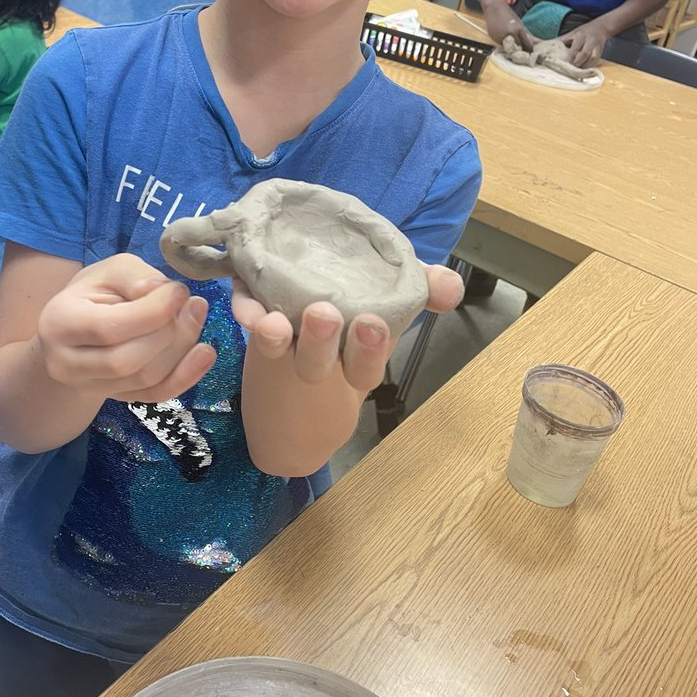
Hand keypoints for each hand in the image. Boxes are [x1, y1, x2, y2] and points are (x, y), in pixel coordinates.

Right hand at [37, 254, 214, 402]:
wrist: (74, 331)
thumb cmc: (92, 294)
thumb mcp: (107, 271)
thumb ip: (134, 276)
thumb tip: (163, 292)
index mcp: (59, 324)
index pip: (109, 328)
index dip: (152, 311)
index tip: (179, 291)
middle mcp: (68, 364)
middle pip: (127, 361)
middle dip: (169, 332)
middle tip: (193, 305)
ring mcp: (91, 388)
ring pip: (145, 380)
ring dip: (181, 348)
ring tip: (196, 316)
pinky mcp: (117, 399)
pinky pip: (155, 395)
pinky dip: (186, 376)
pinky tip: (205, 353)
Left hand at [232, 262, 465, 393]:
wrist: (291, 411)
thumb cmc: (351, 342)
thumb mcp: (390, 315)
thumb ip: (423, 291)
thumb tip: (451, 284)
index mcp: (356, 361)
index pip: (367, 363)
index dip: (370, 347)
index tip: (373, 324)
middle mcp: (321, 361)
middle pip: (323, 359)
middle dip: (320, 338)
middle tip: (326, 314)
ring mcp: (286, 352)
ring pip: (281, 350)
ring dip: (274, 335)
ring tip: (276, 321)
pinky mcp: (256, 338)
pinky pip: (247, 327)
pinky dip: (246, 314)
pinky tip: (247, 307)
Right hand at [483, 2, 534, 50]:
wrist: (494, 8)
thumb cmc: (508, 15)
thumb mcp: (519, 24)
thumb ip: (528, 35)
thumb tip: (539, 42)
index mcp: (518, 29)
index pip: (527, 44)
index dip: (530, 50)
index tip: (532, 54)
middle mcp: (510, 34)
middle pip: (519, 48)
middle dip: (522, 52)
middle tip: (525, 55)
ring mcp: (501, 37)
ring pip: (510, 49)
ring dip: (513, 50)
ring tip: (515, 50)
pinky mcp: (494, 39)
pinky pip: (502, 46)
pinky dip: (505, 46)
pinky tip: (506, 43)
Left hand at [559, 19, 609, 67]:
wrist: (600, 28)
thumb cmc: (581, 32)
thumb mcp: (570, 34)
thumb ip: (560, 41)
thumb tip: (545, 47)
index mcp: (580, 35)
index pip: (575, 48)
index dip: (569, 57)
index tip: (563, 64)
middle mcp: (590, 41)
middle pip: (584, 54)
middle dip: (577, 63)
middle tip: (569, 70)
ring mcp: (596, 47)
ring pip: (592, 59)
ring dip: (584, 66)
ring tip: (575, 72)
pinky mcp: (600, 52)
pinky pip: (596, 61)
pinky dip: (589, 66)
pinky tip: (583, 70)